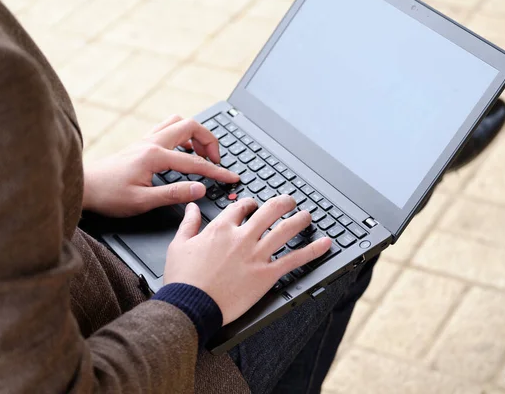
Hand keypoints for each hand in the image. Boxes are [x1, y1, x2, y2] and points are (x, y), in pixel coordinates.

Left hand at [83, 115, 239, 216]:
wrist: (84, 187)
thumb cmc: (108, 195)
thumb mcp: (142, 201)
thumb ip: (174, 194)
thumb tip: (200, 189)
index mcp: (154, 156)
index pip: (195, 162)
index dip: (217, 171)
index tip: (231, 178)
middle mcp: (151, 142)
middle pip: (191, 126)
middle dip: (210, 141)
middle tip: (216, 161)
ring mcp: (145, 140)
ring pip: (178, 122)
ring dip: (195, 134)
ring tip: (201, 153)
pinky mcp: (141, 143)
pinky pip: (167, 128)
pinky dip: (181, 135)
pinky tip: (182, 150)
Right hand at [165, 195, 332, 324]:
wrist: (190, 304)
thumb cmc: (183, 278)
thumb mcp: (179, 245)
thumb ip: (188, 223)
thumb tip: (192, 206)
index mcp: (221, 228)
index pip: (242, 207)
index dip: (250, 204)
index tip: (254, 206)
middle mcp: (242, 237)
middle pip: (269, 211)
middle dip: (282, 203)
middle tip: (289, 202)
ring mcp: (256, 254)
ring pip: (285, 230)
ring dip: (300, 219)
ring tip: (307, 216)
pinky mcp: (267, 274)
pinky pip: (295, 259)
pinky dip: (313, 250)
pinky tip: (325, 243)